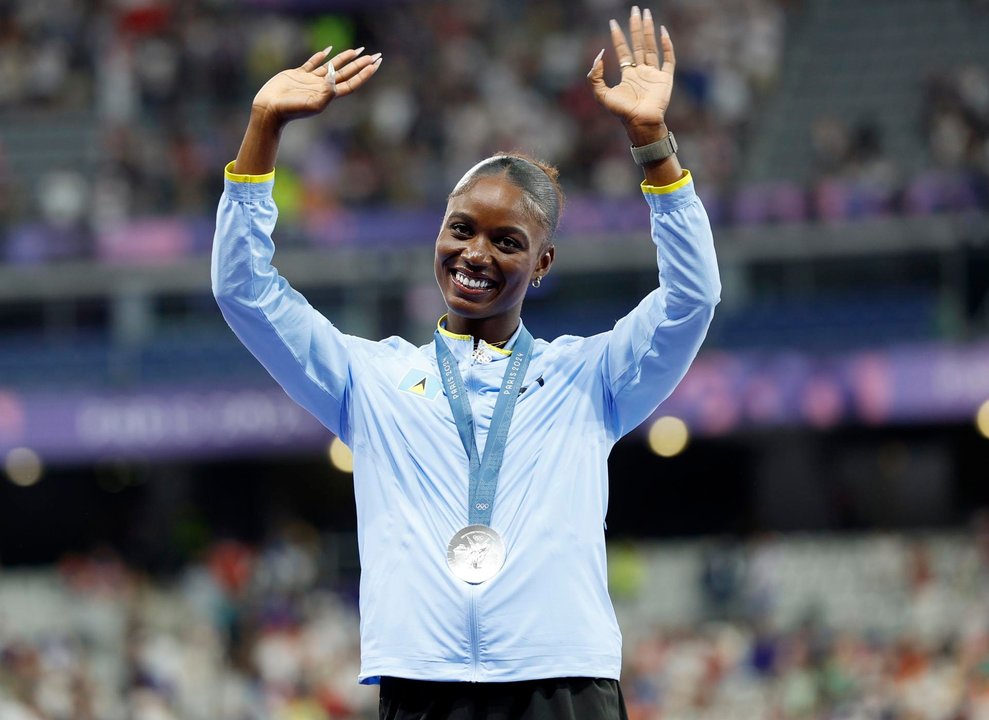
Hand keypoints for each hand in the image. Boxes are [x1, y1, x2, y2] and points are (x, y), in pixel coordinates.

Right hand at [251, 47, 381, 123]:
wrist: (270, 109)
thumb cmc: (291, 110)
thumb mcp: (312, 104)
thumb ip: (326, 93)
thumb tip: (335, 78)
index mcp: (328, 95)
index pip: (351, 83)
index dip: (364, 74)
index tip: (375, 64)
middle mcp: (322, 87)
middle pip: (346, 74)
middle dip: (360, 64)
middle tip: (374, 55)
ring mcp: (310, 80)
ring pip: (331, 66)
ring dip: (344, 58)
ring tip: (356, 50)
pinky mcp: (298, 74)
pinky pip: (312, 63)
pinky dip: (320, 56)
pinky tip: (328, 51)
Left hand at [587, 6, 675, 146]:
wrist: (640, 122)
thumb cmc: (622, 112)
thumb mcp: (601, 94)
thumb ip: (595, 76)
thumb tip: (600, 55)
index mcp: (628, 75)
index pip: (623, 50)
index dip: (617, 36)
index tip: (612, 23)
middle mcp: (641, 71)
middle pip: (638, 44)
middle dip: (635, 27)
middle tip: (634, 9)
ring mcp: (654, 74)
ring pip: (651, 46)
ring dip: (649, 30)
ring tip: (646, 14)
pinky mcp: (666, 78)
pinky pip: (668, 58)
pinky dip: (667, 45)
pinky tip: (662, 31)